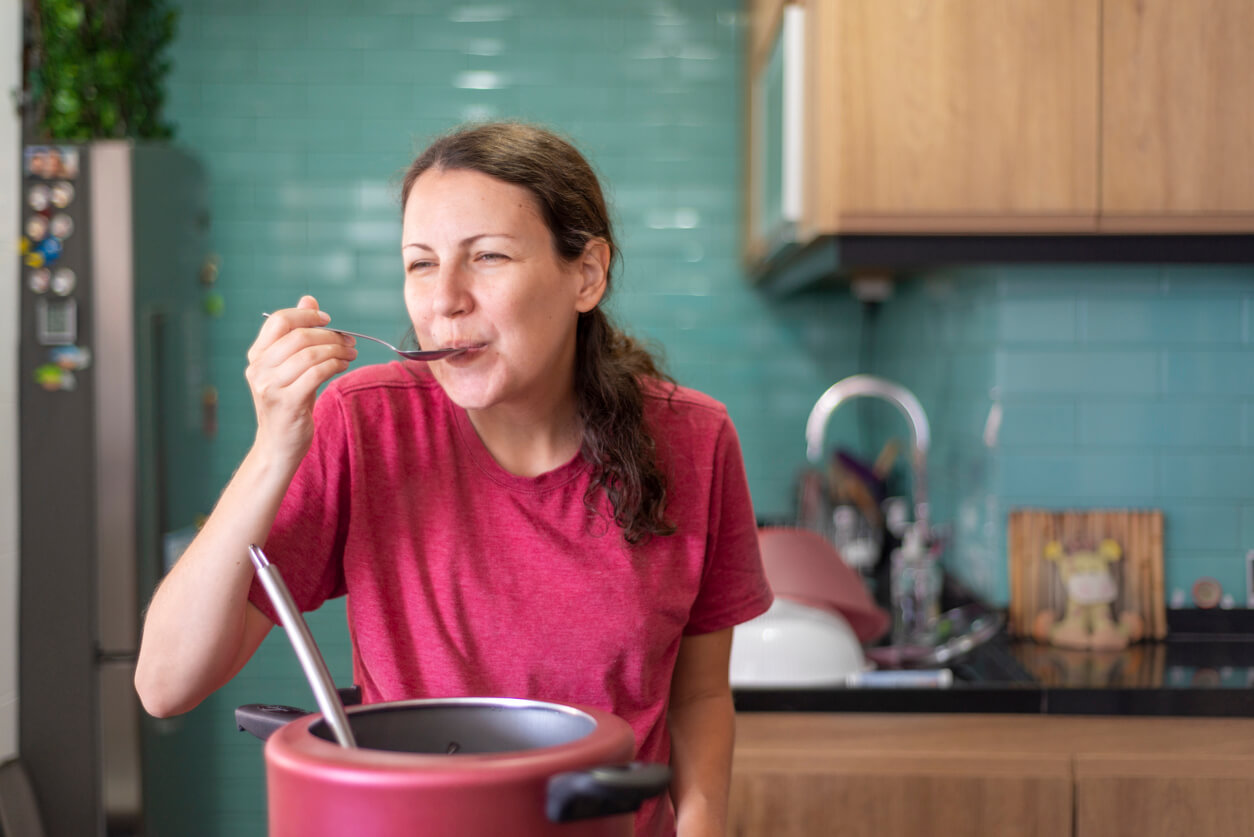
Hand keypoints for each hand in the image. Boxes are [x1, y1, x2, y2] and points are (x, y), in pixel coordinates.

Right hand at [245, 295, 355, 463]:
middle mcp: (259, 368)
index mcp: (257, 356)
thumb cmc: (288, 403)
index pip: (280, 320)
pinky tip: (344, 365)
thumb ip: (297, 334)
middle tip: (349, 340)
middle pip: (299, 336)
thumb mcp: (289, 367)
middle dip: (330, 335)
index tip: (328, 320)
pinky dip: (336, 364)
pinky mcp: (287, 402)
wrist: (278, 445)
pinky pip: (317, 373)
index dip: (307, 314)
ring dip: (337, 349)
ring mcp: (270, 386)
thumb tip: (309, 299)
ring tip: (351, 353)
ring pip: (311, 354)